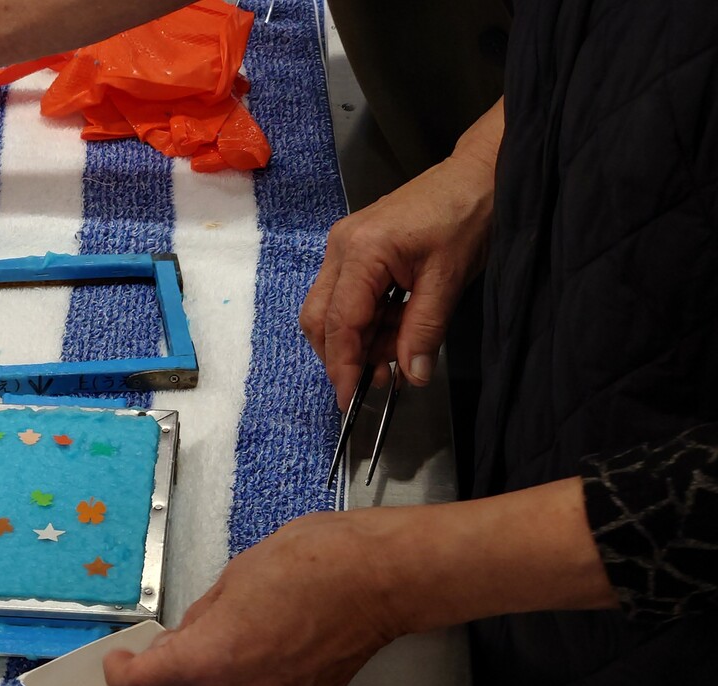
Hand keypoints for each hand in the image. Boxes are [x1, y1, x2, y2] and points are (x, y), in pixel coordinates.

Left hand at [102, 478, 616, 685]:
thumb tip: (182, 639)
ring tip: (194, 666)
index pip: (146, 684)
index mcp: (213, 658)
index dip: (123, 673)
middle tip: (155, 660)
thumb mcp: (235, 575)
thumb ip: (201, 618)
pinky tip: (237, 669)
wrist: (378, 578)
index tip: (119, 661)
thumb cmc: (312, 561)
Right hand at [301, 100, 502, 409]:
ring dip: (359, 340)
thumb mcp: (449, 279)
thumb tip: (412, 376)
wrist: (479, 173)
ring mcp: (344, 247)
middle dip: (343, 355)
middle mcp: (341, 248)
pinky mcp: (355, 249)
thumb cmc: (466, 215)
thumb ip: (424, 329)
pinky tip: (397, 329)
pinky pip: (347, 296)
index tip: (350, 399)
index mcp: (362, 251)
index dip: (343, 365)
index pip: (340, 322)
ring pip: (330, 310)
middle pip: (320, 318)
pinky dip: (367, 321)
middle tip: (380, 378)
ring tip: (399, 351)